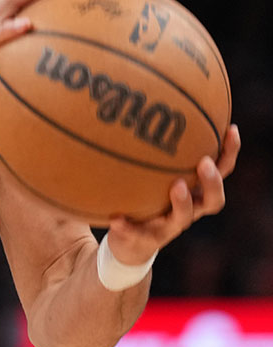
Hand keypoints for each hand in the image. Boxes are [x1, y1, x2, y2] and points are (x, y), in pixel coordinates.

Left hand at [106, 124, 240, 264]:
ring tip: (176, 186)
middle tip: (204, 162)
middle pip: (213, 200)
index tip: (231, 129)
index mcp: (194, 193)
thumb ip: (150, 150)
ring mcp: (167, 228)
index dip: (229, 153)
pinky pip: (136, 233)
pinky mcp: (143, 240)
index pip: (220, 171)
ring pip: (183, 218)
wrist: (128, 245)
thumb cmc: (144, 200)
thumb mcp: (149, 175)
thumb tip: (140, 101)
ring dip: (182, 203)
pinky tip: (115, 218)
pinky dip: (127, 226)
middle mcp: (187, 211)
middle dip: (212, 181)